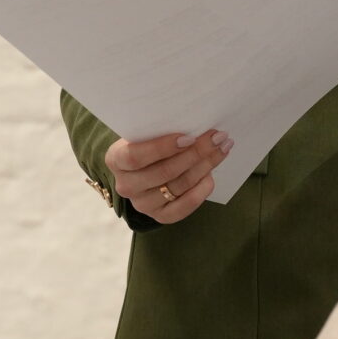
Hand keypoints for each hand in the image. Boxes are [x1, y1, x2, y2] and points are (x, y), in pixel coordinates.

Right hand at [107, 131, 230, 224]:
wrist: (143, 168)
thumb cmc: (147, 142)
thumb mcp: (145, 133)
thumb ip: (161, 129)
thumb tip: (196, 122)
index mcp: (116, 160)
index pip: (136, 156)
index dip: (162, 147)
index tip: (189, 137)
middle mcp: (126, 185)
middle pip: (164, 171)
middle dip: (196, 152)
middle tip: (217, 137)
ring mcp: (143, 204)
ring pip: (179, 185)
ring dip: (205, 166)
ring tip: (221, 148)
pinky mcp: (160, 216)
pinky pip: (185, 206)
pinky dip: (201, 190)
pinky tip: (212, 175)